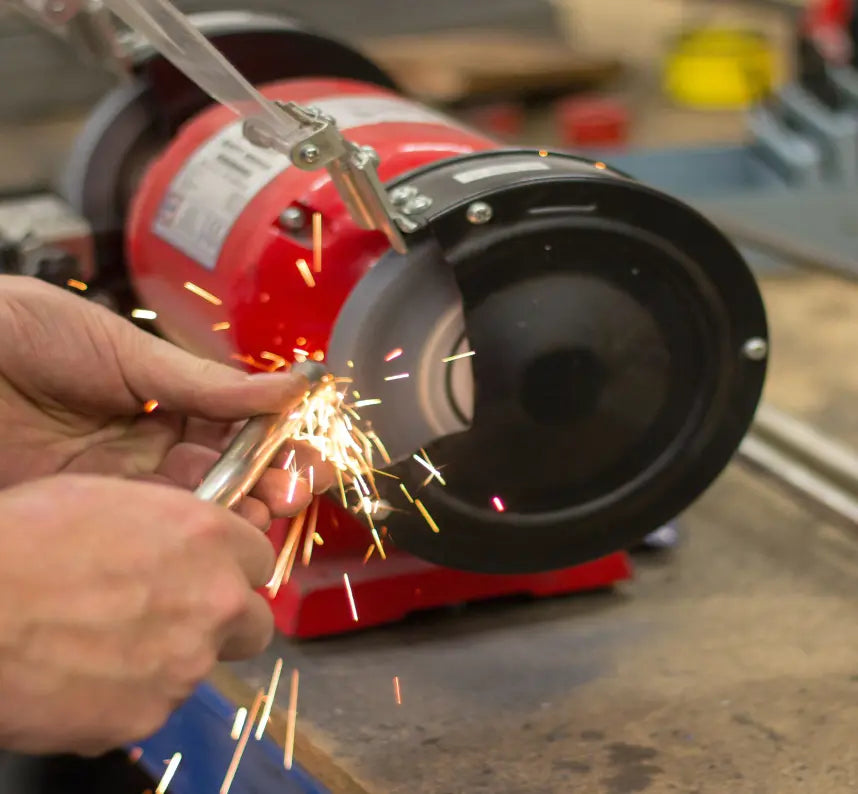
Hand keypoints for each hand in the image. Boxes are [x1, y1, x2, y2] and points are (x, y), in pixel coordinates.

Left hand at [0, 276, 334, 522]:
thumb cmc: (27, 333)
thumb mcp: (128, 351)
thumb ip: (208, 383)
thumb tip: (291, 386)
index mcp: (164, 398)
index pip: (236, 427)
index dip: (277, 441)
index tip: (311, 450)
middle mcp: (147, 446)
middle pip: (224, 474)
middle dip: (268, 482)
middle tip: (294, 487)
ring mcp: (117, 483)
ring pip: (193, 508)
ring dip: (237, 512)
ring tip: (264, 509)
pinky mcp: (84, 514)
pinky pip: (145, 531)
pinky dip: (185, 533)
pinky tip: (213, 530)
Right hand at [0, 475, 276, 755]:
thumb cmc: (26, 538)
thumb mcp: (111, 499)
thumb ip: (172, 527)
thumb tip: (185, 546)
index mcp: (208, 539)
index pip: (261, 559)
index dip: (234, 568)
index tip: (212, 573)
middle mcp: (212, 602)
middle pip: (253, 623)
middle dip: (225, 622)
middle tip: (180, 617)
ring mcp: (184, 665)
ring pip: (200, 666)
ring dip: (171, 657)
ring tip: (105, 644)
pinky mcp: (145, 716)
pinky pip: (152, 705)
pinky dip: (127, 694)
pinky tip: (82, 675)